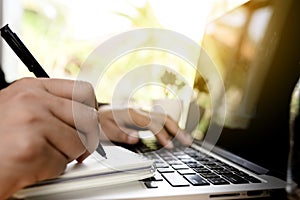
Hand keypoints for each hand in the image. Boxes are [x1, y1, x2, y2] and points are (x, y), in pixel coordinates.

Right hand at [0, 78, 98, 198]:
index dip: (91, 110)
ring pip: (79, 142)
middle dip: (85, 137)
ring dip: (65, 156)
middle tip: (73, 147)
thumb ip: (51, 106)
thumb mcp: (20, 109)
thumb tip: (87, 115)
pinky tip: (29, 166)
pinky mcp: (30, 149)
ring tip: (41, 155)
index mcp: (31, 88)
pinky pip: (62, 164)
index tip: (86, 124)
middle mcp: (32, 100)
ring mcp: (31, 122)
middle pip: (88, 117)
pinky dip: (50, 171)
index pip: (83, 91)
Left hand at [98, 105, 191, 147]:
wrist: (98, 113)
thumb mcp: (106, 130)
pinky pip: (161, 120)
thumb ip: (121, 134)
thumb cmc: (101, 122)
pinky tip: (177, 134)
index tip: (170, 146)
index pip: (152, 124)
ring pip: (165, 117)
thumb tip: (136, 138)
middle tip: (188, 142)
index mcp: (132, 114)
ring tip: (187, 139)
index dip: (162, 135)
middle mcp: (140, 111)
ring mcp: (144, 112)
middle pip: (163, 118)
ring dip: (177, 128)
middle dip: (177, 130)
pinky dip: (171, 126)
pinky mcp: (145, 116)